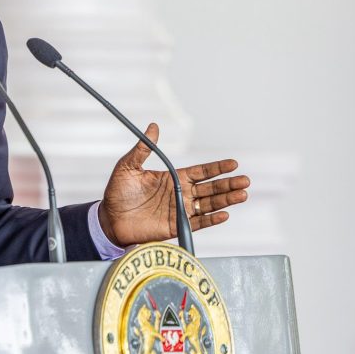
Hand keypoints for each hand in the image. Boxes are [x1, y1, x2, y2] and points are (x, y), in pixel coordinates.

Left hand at [98, 123, 249, 246]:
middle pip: (210, 188)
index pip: (201, 172)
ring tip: (243, 194)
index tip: (234, 163)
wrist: (109, 218)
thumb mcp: (128, 166)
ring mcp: (179, 211)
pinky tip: (224, 214)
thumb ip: (143, 149)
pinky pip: (197, 223)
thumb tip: (153, 126)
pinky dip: (211, 219)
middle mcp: (180, 194)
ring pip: (208, 204)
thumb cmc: (117, 192)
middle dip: (228, 184)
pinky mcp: (175, 226)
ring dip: (226, 200)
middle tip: (245, 180)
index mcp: (172, 178)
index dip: (217, 168)